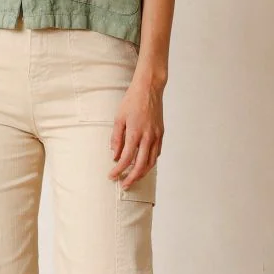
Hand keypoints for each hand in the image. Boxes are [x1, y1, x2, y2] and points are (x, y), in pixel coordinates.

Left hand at [108, 75, 163, 189]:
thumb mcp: (118, 118)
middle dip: (132, 178)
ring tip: (133, 178)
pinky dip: (150, 162)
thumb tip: (115, 155)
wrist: (149, 88)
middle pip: (141, 165)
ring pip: (151, 162)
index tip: (111, 176)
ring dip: (142, 173)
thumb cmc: (132, 101)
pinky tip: (143, 165)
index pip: (126, 158)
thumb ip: (116, 138)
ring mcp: (157, 136)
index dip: (118, 170)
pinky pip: (156, 153)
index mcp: (135, 133)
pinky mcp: (161, 133)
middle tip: (124, 185)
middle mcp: (148, 137)